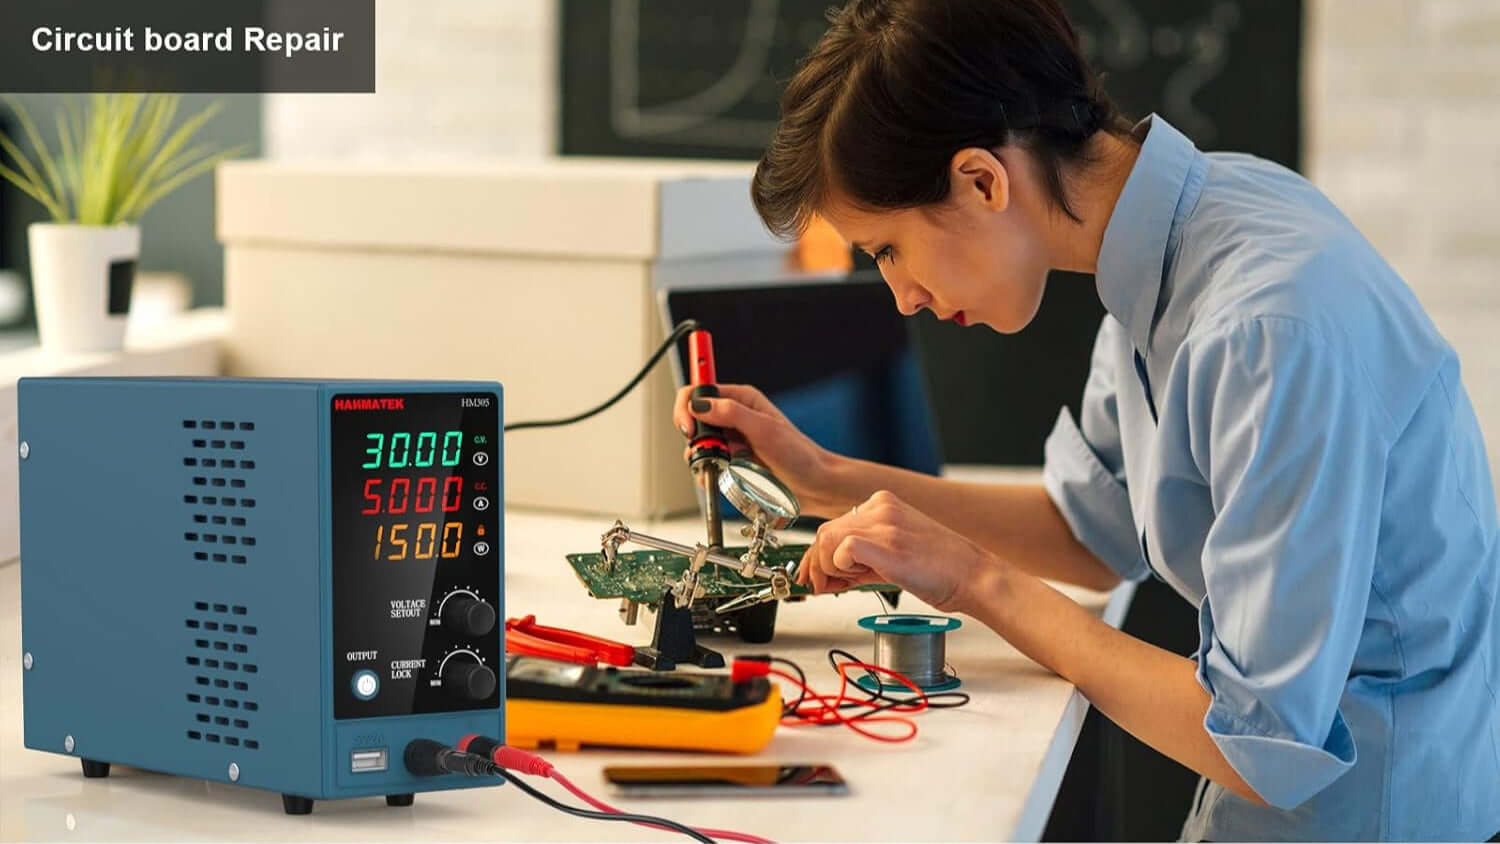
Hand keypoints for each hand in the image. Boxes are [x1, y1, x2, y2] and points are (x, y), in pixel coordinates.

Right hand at [673, 383, 845, 516]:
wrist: (814, 485)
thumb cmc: (800, 455)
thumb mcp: (765, 430)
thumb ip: (732, 413)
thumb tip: (701, 405)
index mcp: (742, 399)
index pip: (700, 390)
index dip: (688, 405)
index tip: (688, 425)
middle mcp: (734, 416)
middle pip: (693, 417)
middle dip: (694, 436)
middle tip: (708, 450)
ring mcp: (731, 439)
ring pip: (698, 443)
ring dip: (702, 456)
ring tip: (721, 465)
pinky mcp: (731, 460)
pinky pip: (707, 463)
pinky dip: (707, 471)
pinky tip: (721, 475)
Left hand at [795, 490, 1000, 613]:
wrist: (974, 577)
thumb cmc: (941, 571)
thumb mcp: (893, 557)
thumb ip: (859, 562)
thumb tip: (826, 576)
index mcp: (883, 504)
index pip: (833, 525)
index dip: (818, 556)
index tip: (815, 576)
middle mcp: (881, 507)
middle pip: (824, 532)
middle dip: (816, 565)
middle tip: (821, 588)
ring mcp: (885, 522)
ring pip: (827, 539)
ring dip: (828, 569)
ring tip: (847, 586)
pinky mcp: (888, 542)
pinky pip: (843, 549)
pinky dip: (840, 569)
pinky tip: (856, 580)